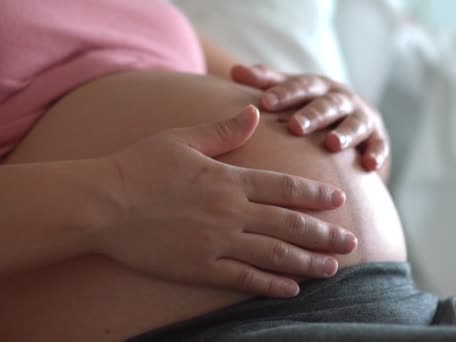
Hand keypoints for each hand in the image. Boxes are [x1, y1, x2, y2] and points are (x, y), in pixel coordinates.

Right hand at [96, 106, 356, 297]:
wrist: (104, 204)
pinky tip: (291, 291)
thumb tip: (255, 114)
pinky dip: (270, 286)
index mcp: (228, 180)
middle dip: (324, 233)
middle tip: (351, 240)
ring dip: (308, 262)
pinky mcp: (200, 267)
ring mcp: (217, 243)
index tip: (338, 200)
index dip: (315, 195)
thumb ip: (223, 130)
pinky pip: (243, 279)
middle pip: (289, 224)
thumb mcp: (183, 139)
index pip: (284, 188)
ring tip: (333, 268)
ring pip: (274, 255)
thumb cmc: (140, 166)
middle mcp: (230, 213)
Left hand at [231, 64, 388, 170]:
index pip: (300, 87)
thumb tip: (235, 71)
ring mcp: (362, 117)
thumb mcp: (290, 91)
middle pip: (328, 104)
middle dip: (313, 114)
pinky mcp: (376, 138)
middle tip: (296, 126)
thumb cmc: (309, 105)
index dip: (284, 93)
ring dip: (346, 133)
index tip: (265, 103)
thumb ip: (266, 82)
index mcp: (318, 86)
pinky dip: (376, 154)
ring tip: (332, 145)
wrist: (350, 119)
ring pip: (356, 123)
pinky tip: (369, 166)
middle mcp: (342, 98)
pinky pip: (379, 145)